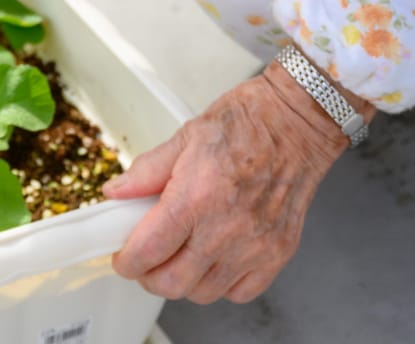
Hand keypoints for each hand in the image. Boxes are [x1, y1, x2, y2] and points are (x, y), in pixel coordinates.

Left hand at [103, 61, 373, 303]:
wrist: (298, 121)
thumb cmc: (248, 122)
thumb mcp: (186, 136)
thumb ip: (147, 171)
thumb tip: (117, 192)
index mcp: (196, 197)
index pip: (147, 251)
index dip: (127, 261)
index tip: (123, 257)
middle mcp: (225, 228)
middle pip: (172, 283)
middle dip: (149, 276)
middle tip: (147, 259)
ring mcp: (255, 245)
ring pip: (204, 293)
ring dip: (184, 281)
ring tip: (180, 255)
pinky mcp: (278, 253)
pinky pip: (241, 292)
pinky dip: (222, 284)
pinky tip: (215, 259)